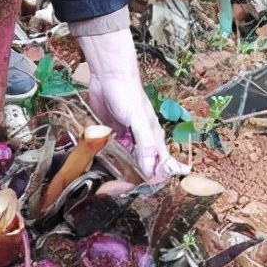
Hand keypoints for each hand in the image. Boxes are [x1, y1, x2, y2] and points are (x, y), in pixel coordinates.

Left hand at [77, 29, 188, 181]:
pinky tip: (106, 168)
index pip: (160, 163)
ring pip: (129, 159)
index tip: (146, 190)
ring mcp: (127, 136)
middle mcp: (142, 139)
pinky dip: (112, 160)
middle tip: (123, 191)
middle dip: (137, 178)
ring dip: (124, 171)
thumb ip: (145, 144)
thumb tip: (150, 170)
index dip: (155, 177)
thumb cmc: (127, 93)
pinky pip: (115, 150)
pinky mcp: (113, 132)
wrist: (109, 75)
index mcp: (153, 136)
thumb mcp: (138, 120)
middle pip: (144, 164)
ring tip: (115, 186)